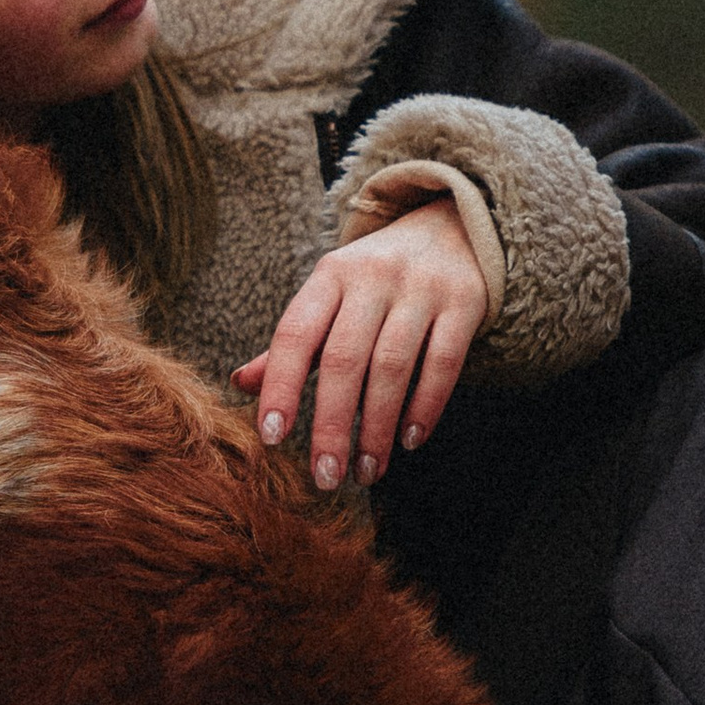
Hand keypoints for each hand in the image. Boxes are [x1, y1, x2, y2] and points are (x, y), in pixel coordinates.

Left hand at [233, 199, 488, 489]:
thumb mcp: (331, 295)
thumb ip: (293, 343)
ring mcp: (421, 288)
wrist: (454, 227)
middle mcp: (372, 277)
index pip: (295, 334)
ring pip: (393, 367)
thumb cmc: (378, 277)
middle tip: (325, 476)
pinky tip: (409, 440)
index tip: (271, 437)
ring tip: (367, 471)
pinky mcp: (464, 302)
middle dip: (332, 425)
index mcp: (330, 275)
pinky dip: (425, 406)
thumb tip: (240, 383)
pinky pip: (443, 362)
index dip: (280, 386)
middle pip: (344, 359)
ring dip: (378, 428)